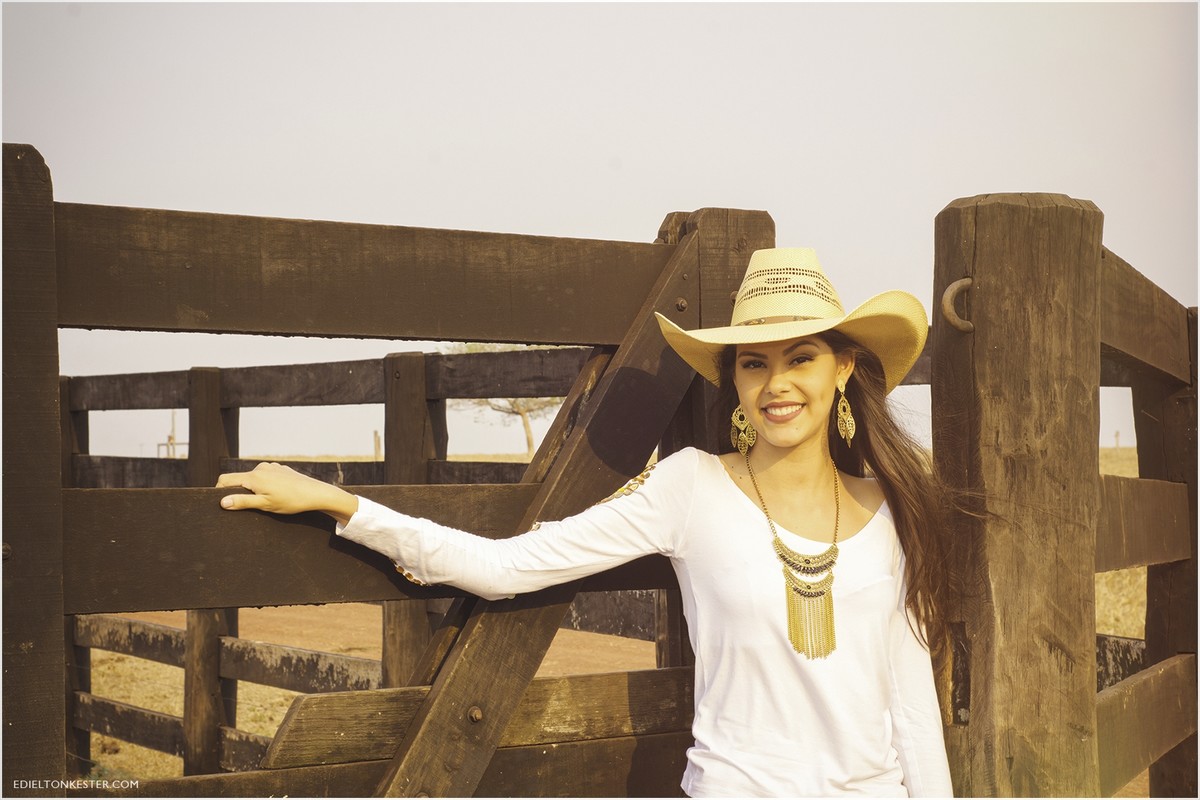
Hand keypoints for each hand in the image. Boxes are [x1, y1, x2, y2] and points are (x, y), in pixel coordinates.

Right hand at [216, 462, 358, 523]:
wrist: (315, 493)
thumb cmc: (290, 501)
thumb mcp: (264, 505)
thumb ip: (242, 502)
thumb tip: (222, 502)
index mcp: (253, 476)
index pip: (225, 479)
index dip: (219, 491)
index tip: (222, 503)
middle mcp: (261, 468)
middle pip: (239, 479)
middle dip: (239, 492)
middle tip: (247, 506)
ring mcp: (271, 467)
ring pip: (253, 478)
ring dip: (253, 489)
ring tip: (267, 501)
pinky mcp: (280, 469)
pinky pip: (265, 476)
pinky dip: (265, 485)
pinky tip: (276, 494)